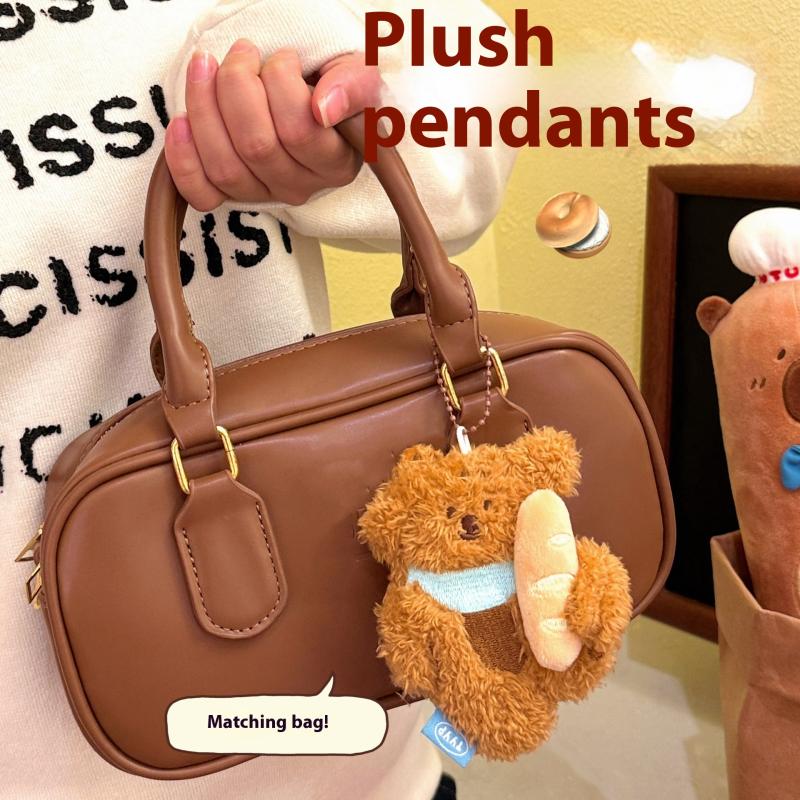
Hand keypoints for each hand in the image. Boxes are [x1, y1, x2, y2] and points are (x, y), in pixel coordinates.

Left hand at [165, 41, 381, 210]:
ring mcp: (265, 194)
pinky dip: (183, 160)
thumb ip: (353, 86)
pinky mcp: (232, 196)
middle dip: (236, 84)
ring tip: (206, 66)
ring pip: (225, 166)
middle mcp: (301, 187)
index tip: (283, 56)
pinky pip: (202, 194)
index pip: (300, 130)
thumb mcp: (357, 76)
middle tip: (242, 53)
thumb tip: (321, 109)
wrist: (310, 97)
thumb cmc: (333, 87)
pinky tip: (180, 123)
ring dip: (203, 107)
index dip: (280, 82)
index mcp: (336, 163)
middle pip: (256, 146)